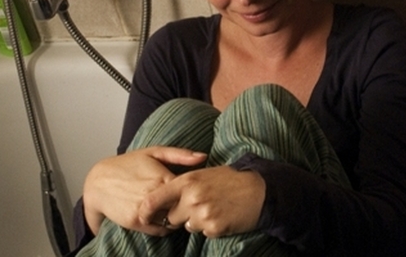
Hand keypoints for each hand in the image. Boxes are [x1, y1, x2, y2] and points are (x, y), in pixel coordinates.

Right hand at [82, 147, 205, 235]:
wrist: (98, 181)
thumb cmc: (128, 164)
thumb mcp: (153, 152)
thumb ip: (180, 154)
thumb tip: (204, 156)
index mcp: (163, 177)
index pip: (191, 191)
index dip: (195, 192)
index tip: (195, 190)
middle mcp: (155, 195)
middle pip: (184, 208)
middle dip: (188, 206)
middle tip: (188, 203)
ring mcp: (145, 211)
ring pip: (173, 221)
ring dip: (177, 218)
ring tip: (174, 209)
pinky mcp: (136, 222)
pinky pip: (160, 230)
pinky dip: (165, 226)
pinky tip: (162, 216)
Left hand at [140, 165, 266, 237]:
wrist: (261, 190)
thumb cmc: (234, 179)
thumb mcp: (206, 173)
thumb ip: (186, 183)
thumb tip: (168, 198)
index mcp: (187, 180)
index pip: (155, 198)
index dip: (146, 210)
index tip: (143, 216)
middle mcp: (192, 197)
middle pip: (172, 217)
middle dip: (182, 216)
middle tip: (200, 208)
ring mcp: (203, 213)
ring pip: (189, 226)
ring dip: (199, 222)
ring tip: (216, 209)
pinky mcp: (214, 226)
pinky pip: (205, 233)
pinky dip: (212, 228)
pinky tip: (224, 216)